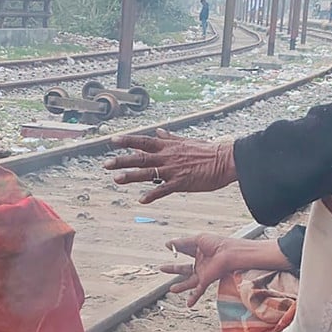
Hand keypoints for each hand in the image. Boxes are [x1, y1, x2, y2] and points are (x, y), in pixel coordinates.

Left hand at [103, 129, 236, 203]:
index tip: (113, 140)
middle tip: (106, 164)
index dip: (127, 141)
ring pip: (148, 173)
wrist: (225, 160)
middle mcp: (167, 157)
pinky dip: (152, 195)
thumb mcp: (186, 141)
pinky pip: (164, 190)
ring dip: (131, 176)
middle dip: (122, 161)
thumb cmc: (207, 150)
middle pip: (140, 158)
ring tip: (116, 179)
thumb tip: (157, 131)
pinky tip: (141, 200)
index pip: (143, 141)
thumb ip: (169, 137)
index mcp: (168, 146)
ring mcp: (173, 170)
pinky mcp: (181, 183)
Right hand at [161, 234, 289, 306]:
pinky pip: (198, 291)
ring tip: (171, 289)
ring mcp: (203, 273)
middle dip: (172, 269)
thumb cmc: (218, 244)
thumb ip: (182, 243)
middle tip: (162, 268)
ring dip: (181, 286)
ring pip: (189, 282)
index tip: (169, 246)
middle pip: (184, 268)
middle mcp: (201, 263)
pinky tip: (188, 304)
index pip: (185, 250)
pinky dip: (193, 298)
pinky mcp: (206, 280)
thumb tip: (168, 244)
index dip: (177, 248)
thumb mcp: (197, 240)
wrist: (230, 254)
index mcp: (199, 250)